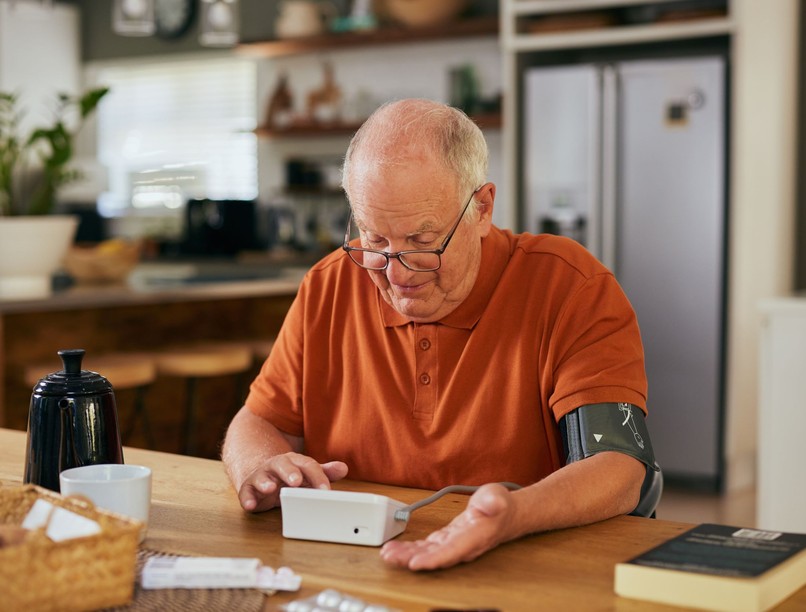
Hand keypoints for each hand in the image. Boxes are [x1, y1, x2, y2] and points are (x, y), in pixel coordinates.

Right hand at [236, 452, 347, 512]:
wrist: (261, 472)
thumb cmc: (288, 476)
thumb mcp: (306, 473)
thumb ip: (323, 472)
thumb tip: (344, 468)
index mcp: (294, 461)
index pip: (308, 466)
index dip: (318, 477)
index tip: (326, 490)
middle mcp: (277, 466)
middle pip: (283, 465)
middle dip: (290, 472)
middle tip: (297, 481)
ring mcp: (262, 476)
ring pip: (262, 476)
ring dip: (266, 482)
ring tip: (270, 488)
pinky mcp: (249, 488)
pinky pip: (246, 492)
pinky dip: (247, 498)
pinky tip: (250, 505)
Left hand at [380, 483, 515, 570]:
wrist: (506, 514)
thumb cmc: (501, 506)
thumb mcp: (498, 497)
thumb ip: (492, 502)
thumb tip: (490, 503)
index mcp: (474, 538)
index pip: (452, 552)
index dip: (433, 559)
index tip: (415, 563)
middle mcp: (462, 546)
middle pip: (434, 557)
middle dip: (411, 559)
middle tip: (390, 556)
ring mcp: (453, 545)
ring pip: (428, 554)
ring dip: (407, 555)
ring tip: (388, 553)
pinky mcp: (447, 540)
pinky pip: (427, 548)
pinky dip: (412, 549)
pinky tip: (398, 549)